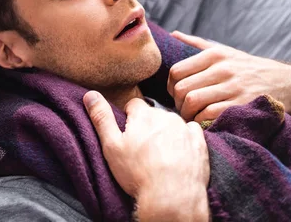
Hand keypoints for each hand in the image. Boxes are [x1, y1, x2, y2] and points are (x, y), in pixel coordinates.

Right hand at [83, 92, 208, 219]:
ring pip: (171, 123)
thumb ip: (101, 117)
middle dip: (147, 126)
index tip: (127, 134)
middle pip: (153, 114)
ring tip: (159, 156)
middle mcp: (166, 116)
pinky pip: (191, 133)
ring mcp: (185, 128)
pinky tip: (178, 155)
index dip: (128, 118)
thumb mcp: (111, 145)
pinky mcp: (199, 143)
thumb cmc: (138, 172)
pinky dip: (185, 140)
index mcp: (143, 115)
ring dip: (165, 133)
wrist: (172, 196)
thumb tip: (90, 94)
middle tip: (141, 148)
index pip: (133, 105)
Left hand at [169, 31, 290, 121]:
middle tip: (181, 108)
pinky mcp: (241, 104)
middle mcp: (222, 69)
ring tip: (190, 116)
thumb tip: (173, 34)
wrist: (284, 82)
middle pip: (182, 88)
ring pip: (193, 101)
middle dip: (177, 102)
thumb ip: (197, 44)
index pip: (177, 71)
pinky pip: (209, 114)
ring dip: (186, 113)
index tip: (175, 94)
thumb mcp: (225, 50)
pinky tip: (203, 121)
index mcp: (214, 55)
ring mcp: (233, 87)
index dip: (170, 86)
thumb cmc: (246, 67)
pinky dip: (200, 120)